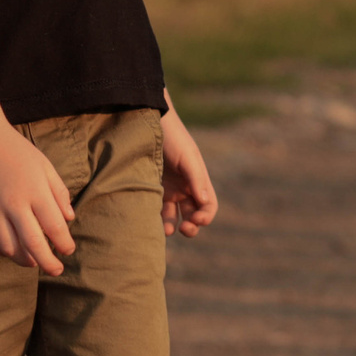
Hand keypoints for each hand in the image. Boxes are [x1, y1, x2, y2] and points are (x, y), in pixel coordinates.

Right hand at [0, 124, 77, 274]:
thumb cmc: (17, 152)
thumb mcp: (44, 166)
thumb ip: (58, 193)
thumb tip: (69, 220)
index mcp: (35, 191)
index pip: (54, 227)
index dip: (64, 243)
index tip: (68, 250)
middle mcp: (13, 203)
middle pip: (33, 244)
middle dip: (47, 262)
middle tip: (55, 270)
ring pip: (9, 247)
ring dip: (23, 259)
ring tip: (33, 261)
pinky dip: (0, 250)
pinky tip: (10, 250)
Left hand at [159, 96, 218, 237]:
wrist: (148, 123)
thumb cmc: (173, 138)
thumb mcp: (187, 157)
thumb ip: (196, 179)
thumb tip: (204, 204)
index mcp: (198, 182)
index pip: (208, 207)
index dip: (205, 217)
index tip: (195, 219)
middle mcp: (185, 189)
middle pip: (193, 216)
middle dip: (192, 227)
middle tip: (185, 230)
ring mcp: (167, 190)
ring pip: (173, 217)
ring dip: (172, 227)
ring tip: (166, 231)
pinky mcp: (149, 190)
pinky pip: (155, 210)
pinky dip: (155, 219)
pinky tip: (150, 221)